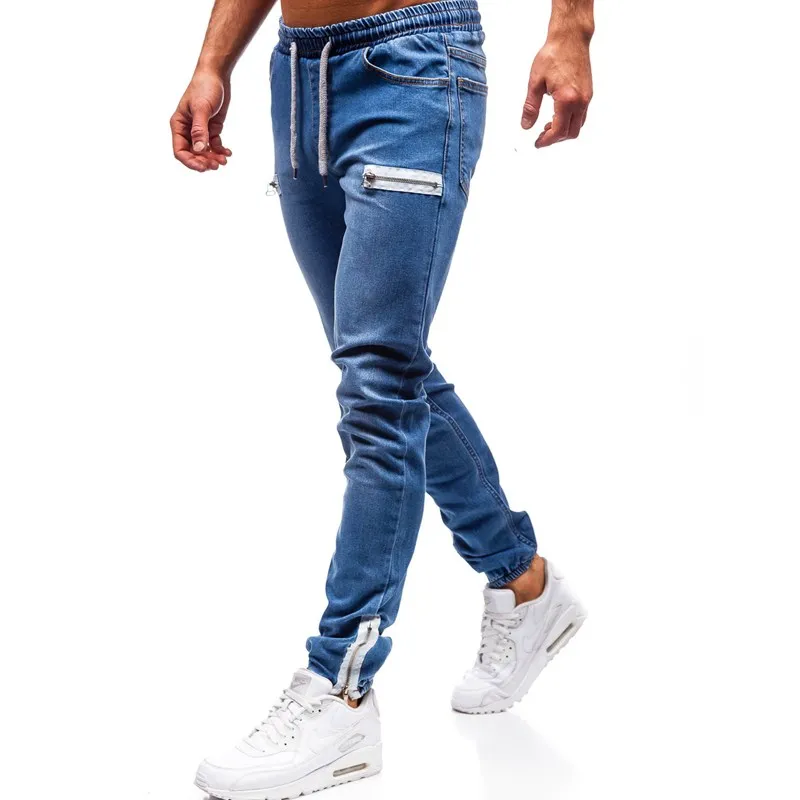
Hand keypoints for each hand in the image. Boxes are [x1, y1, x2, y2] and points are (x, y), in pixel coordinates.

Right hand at [171, 71, 232, 171]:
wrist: (216, 75)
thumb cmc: (204, 87)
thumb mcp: (201, 109)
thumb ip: (200, 130)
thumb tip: (199, 150)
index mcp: (179, 125)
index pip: (180, 150)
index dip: (190, 162)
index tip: (204, 167)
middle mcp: (187, 130)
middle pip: (193, 154)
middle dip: (204, 161)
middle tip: (217, 164)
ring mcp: (200, 130)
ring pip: (204, 152)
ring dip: (213, 158)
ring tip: (224, 160)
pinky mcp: (211, 128)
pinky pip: (214, 145)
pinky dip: (220, 150)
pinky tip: (228, 152)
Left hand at [521, 33, 592, 147]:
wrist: (570, 37)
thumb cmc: (553, 55)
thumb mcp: (535, 82)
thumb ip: (530, 107)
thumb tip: (526, 126)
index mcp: (566, 100)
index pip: (558, 131)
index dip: (547, 141)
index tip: (537, 143)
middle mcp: (580, 101)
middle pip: (571, 133)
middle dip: (556, 139)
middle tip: (541, 136)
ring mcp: (587, 97)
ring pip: (578, 126)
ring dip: (564, 131)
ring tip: (548, 126)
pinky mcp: (588, 93)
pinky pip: (582, 115)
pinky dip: (570, 121)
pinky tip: (558, 115)